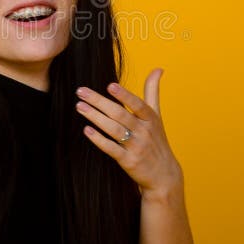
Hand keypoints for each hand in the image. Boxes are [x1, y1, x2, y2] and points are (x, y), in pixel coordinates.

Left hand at [75, 68, 183, 200]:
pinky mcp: (128, 161)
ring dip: (95, 117)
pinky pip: (112, 149)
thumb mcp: (157, 115)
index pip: (138, 105)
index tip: (110, 85)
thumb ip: (153, 91)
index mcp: (151, 119)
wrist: (164, 175)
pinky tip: (86, 130)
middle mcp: (144, 132)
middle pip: (120, 115)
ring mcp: (136, 147)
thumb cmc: (156, 140)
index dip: (124, 96)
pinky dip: (99, 140)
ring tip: (80, 106)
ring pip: (114, 130)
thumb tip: (158, 68)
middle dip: (99, 102)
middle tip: (81, 92)